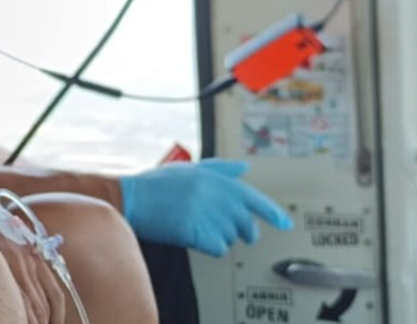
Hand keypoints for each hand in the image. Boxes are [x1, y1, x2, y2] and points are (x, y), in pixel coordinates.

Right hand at [119, 158, 293, 255]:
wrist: (131, 197)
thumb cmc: (156, 184)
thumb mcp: (189, 169)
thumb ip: (220, 169)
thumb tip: (243, 168)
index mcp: (218, 180)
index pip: (255, 198)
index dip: (273, 213)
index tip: (285, 223)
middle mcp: (218, 196)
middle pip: (246, 224)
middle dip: (241, 231)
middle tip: (226, 230)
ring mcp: (209, 214)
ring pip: (230, 238)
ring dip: (217, 237)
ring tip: (196, 226)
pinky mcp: (199, 231)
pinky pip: (218, 248)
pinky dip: (208, 247)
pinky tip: (193, 236)